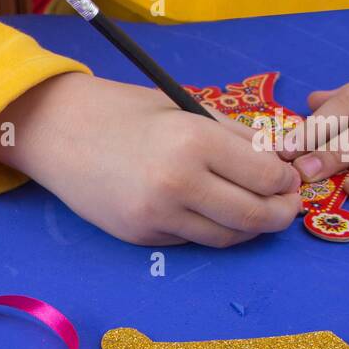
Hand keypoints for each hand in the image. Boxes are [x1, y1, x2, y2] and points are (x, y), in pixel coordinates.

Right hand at [0, 73, 301, 246]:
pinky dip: (209, 228)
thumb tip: (282, 161)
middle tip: (285, 206)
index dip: (287, 181)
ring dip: (249, 228)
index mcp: (194, 141)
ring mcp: (157, 215)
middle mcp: (178, 183)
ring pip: (226, 237)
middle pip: (254, 216)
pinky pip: (191, 239)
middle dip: (280, 214)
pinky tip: (209, 211)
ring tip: (255, 212)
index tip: (288, 177)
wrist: (59, 132)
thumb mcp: (186, 109)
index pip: (266, 176)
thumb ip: (236, 136)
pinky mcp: (140, 235)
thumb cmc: (126, 113)